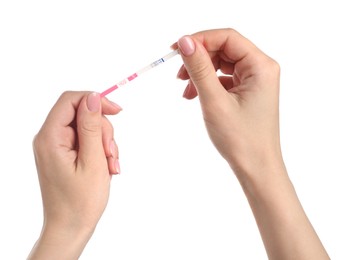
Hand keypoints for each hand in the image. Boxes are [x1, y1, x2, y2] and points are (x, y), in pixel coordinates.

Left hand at [28, 91, 120, 258]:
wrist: (71, 227)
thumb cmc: (81, 201)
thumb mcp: (92, 161)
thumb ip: (92, 127)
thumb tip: (93, 97)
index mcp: (50, 138)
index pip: (71, 100)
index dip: (95, 100)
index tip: (117, 111)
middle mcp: (50, 138)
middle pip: (83, 115)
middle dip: (103, 131)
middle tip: (111, 155)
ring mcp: (57, 146)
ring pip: (89, 128)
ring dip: (105, 144)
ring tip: (110, 167)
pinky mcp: (65, 153)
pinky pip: (87, 141)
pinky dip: (100, 151)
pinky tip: (107, 168)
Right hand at [175, 28, 328, 258]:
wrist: (256, 167)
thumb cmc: (241, 139)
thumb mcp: (215, 101)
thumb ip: (199, 68)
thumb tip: (185, 41)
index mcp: (261, 66)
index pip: (227, 37)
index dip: (200, 39)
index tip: (177, 49)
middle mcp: (261, 69)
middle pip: (224, 49)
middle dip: (199, 58)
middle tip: (178, 73)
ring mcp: (255, 80)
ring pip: (221, 63)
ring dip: (200, 72)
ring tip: (184, 89)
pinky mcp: (247, 91)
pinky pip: (224, 78)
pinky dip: (207, 84)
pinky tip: (193, 96)